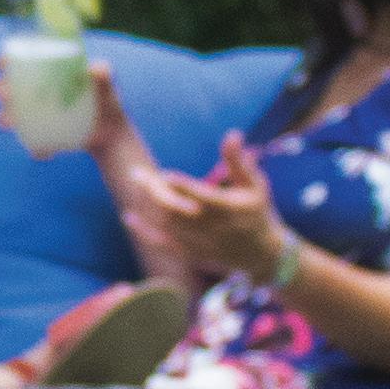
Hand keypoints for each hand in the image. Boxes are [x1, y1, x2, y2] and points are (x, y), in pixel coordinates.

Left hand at [128, 134, 287, 289]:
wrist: (261, 255)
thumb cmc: (258, 212)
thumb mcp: (255, 185)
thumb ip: (238, 161)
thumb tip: (233, 134)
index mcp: (227, 208)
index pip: (201, 197)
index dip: (182, 187)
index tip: (164, 174)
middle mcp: (210, 227)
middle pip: (177, 209)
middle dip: (154, 190)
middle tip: (136, 172)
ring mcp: (198, 242)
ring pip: (166, 224)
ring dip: (148, 205)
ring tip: (136, 181)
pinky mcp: (190, 254)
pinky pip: (163, 244)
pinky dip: (145, 232)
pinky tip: (129, 217)